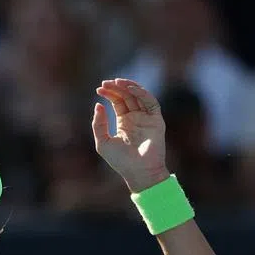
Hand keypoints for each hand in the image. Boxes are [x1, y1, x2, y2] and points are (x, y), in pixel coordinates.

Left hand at [92, 78, 170, 192]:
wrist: (139, 172)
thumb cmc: (120, 161)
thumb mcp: (103, 142)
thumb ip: (99, 124)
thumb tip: (98, 105)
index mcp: (124, 122)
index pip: (117, 102)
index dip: (109, 93)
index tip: (99, 89)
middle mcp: (136, 118)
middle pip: (127, 96)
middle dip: (116, 88)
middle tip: (106, 83)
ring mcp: (146, 118)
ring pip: (138, 96)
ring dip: (128, 87)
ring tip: (116, 82)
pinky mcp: (156, 120)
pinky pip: (151, 102)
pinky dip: (141, 93)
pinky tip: (130, 89)